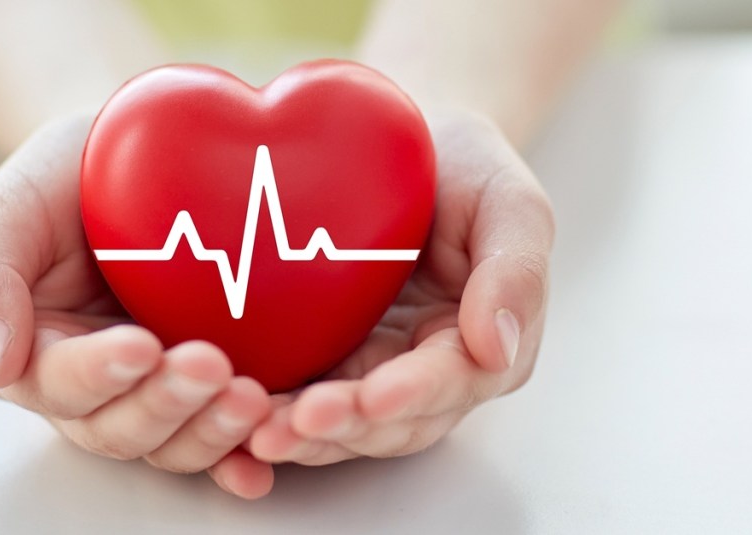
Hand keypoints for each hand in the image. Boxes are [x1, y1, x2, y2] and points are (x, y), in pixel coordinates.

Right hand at [0, 116, 273, 498]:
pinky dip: (243, 455)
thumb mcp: (13, 208)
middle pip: (122, 427)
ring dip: (211, 431)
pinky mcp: (213, 387)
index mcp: (41, 353)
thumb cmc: (70, 179)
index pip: (59, 384)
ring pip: (175, 441)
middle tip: (209, 366)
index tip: (138, 345)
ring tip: (250, 398)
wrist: (145, 152)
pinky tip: (263, 460)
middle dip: (165, 403)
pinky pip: (227, 437)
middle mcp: (99, 388)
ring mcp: (159, 390)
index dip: (97, 374)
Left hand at [246, 110, 554, 465]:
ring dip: (302, 436)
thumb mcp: (506, 201)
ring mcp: (366, 368)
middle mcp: (421, 371)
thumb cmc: (460, 166)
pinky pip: (293, 397)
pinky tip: (235, 417)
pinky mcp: (317, 358)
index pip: (450, 382)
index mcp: (476, 343)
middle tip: (296, 425)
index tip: (375, 396)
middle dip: (346, 428)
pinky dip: (268, 413)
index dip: (414, 394)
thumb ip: (516, 270)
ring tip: (258, 434)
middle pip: (390, 423)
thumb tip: (498, 349)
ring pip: (341, 424)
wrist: (394, 142)